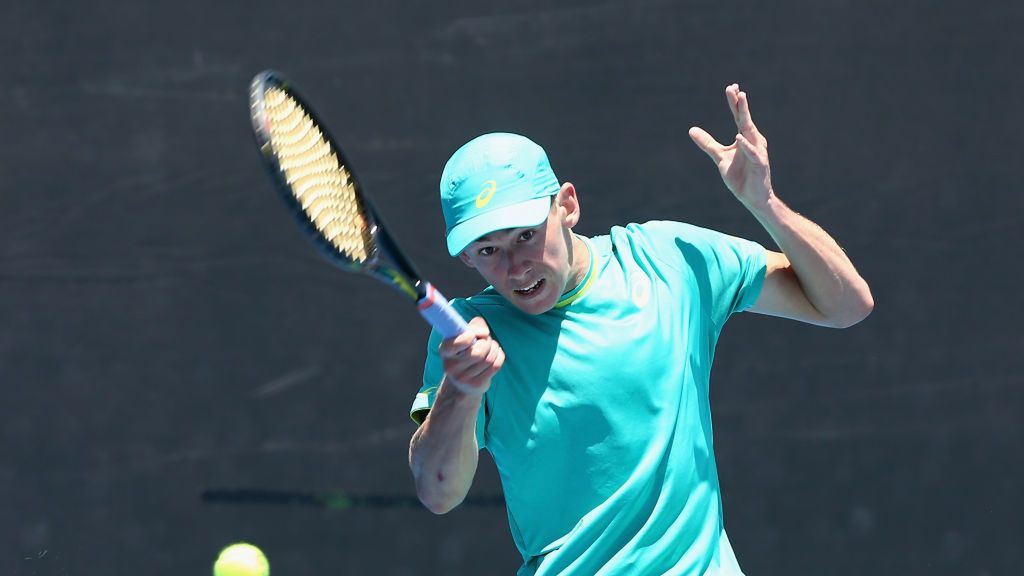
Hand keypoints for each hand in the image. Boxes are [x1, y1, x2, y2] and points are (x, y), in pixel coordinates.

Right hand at [439, 317, 503, 396]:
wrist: (461, 384)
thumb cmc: (464, 353)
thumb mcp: (463, 337)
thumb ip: (474, 326)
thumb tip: (485, 332)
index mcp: (444, 351)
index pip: (455, 344)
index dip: (467, 338)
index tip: (472, 335)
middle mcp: (451, 366)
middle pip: (479, 351)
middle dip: (487, 342)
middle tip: (486, 340)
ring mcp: (463, 378)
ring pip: (489, 359)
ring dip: (495, 348)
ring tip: (492, 347)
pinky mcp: (476, 384)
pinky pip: (495, 366)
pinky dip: (499, 357)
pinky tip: (496, 355)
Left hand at [689, 84, 772, 207]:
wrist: (753, 198)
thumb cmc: (740, 177)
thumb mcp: (719, 157)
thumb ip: (708, 143)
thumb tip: (691, 129)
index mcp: (745, 138)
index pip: (739, 117)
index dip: (735, 103)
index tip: (731, 88)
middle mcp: (753, 141)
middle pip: (745, 119)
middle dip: (740, 104)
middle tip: (735, 89)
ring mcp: (758, 152)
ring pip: (751, 132)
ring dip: (746, 117)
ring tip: (741, 101)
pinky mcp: (759, 164)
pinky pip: (752, 153)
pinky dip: (746, 145)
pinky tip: (739, 137)